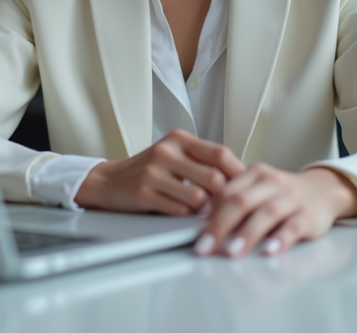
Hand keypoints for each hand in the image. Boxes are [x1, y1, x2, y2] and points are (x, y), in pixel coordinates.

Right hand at [75, 129, 245, 214]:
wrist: (108, 181)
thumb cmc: (149, 171)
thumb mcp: (175, 156)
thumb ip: (202, 162)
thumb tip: (242, 178)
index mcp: (179, 139)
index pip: (220, 154)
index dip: (239, 173)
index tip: (248, 188)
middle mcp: (166, 151)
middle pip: (214, 177)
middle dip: (226, 197)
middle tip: (232, 209)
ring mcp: (153, 172)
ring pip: (198, 197)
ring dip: (207, 210)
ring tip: (209, 214)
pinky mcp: (143, 193)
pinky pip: (178, 210)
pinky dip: (187, 217)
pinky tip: (186, 216)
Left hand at [194, 165, 356, 257]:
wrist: (323, 190)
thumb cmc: (282, 194)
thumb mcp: (257, 189)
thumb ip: (233, 200)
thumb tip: (203, 222)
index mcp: (254, 174)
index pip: (226, 191)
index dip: (209, 213)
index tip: (195, 233)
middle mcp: (272, 182)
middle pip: (241, 201)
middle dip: (220, 225)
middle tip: (205, 247)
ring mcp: (291, 198)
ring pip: (267, 213)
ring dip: (247, 233)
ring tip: (232, 251)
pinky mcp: (308, 216)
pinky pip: (293, 226)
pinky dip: (280, 239)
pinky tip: (269, 251)